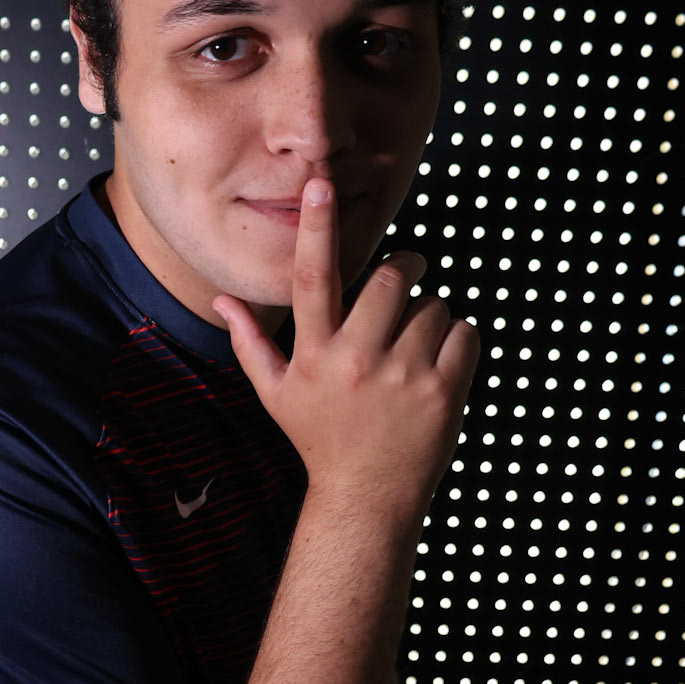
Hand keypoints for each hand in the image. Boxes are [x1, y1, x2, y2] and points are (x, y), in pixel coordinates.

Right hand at [212, 178, 479, 533]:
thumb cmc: (320, 440)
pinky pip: (463, 332)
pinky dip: (457, 340)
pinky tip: (437, 367)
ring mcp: (402, 378)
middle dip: (404, 270)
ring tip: (413, 351)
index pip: (311, 278)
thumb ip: (249, 343)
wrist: (368, 498)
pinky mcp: (443, 393)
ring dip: (429, 316)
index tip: (321, 185)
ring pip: (432, 306)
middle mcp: (355, 362)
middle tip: (407, 276)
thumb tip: (221, 300)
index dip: (316, 228)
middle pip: (390, 278)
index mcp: (313, 355)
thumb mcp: (276, 395)